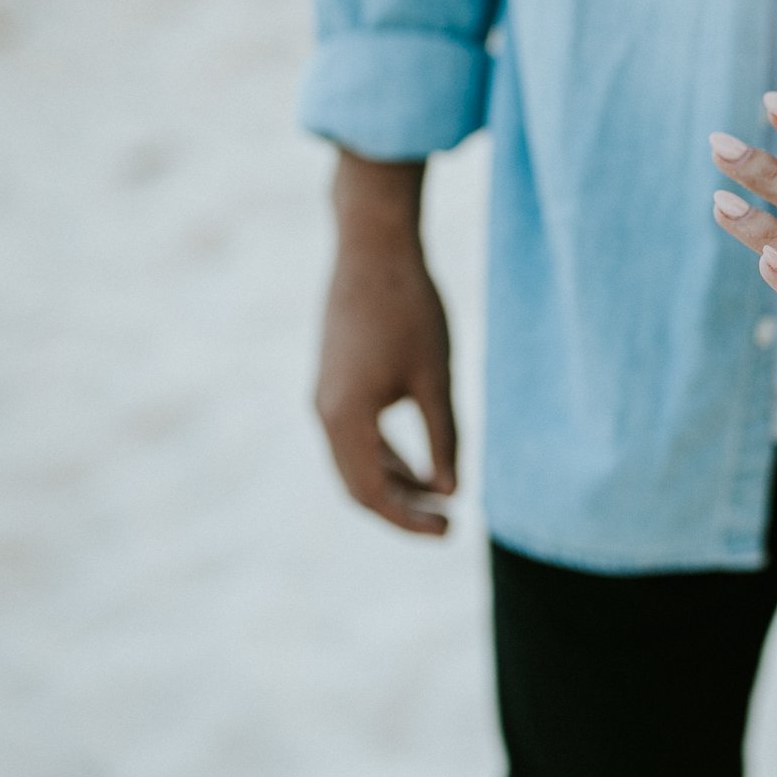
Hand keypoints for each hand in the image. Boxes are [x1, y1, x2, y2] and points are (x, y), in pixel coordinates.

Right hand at [313, 158, 457, 534]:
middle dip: (403, 508)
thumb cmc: (411, 309)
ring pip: (356, 462)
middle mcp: (324, 412)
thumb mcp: (437, 378)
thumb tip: (450, 489)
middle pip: (358, 485)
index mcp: (344, 417)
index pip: (373, 494)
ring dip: (396, 483)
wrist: (374, 247)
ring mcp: (324, 395)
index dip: (410, 520)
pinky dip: (386, 457)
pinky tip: (421, 465)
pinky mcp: (334, 380)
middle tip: (450, 523)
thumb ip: (444, 437)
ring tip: (442, 499)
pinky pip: (355, 436)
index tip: (452, 529)